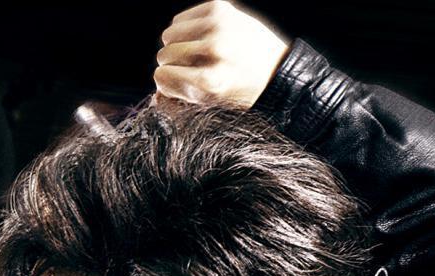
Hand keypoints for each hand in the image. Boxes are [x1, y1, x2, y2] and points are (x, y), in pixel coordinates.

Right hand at [154, 2, 290, 109]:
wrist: (278, 72)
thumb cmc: (242, 94)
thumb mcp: (212, 106)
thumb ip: (181, 102)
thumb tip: (156, 98)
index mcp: (211, 81)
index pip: (162, 77)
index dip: (166, 84)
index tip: (175, 86)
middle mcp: (213, 51)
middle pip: (164, 55)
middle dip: (171, 65)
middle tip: (187, 71)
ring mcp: (217, 26)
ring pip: (169, 35)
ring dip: (176, 46)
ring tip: (194, 55)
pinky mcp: (219, 8)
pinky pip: (180, 19)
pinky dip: (184, 30)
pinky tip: (200, 39)